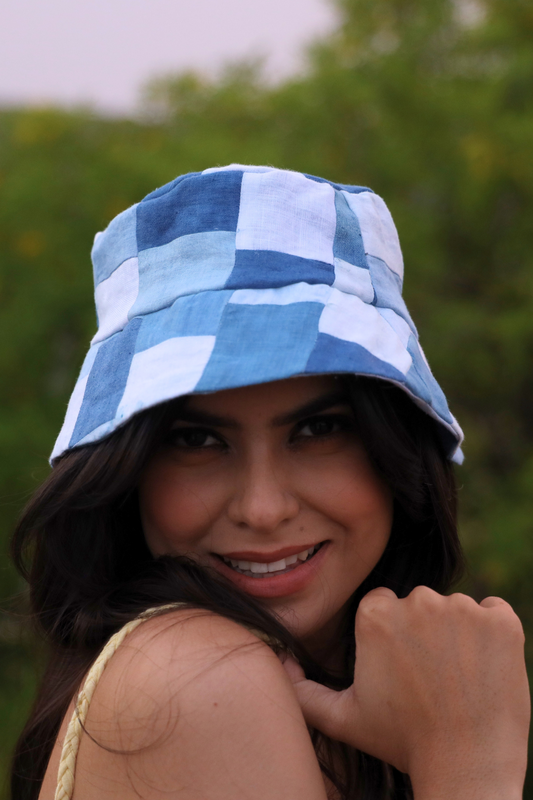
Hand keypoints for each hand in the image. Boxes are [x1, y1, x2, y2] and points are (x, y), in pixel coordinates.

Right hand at [283, 586, 529, 798]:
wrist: (466, 768)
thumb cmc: (401, 742)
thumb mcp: (343, 718)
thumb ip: (304, 689)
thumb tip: (281, 659)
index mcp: (376, 613)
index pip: (385, 606)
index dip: (393, 640)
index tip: (402, 669)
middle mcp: (418, 601)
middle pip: (420, 604)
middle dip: (424, 632)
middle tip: (430, 678)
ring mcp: (463, 608)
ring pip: (457, 609)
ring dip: (458, 634)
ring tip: (457, 679)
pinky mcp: (502, 621)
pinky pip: (495, 612)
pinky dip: (492, 634)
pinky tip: (483, 669)